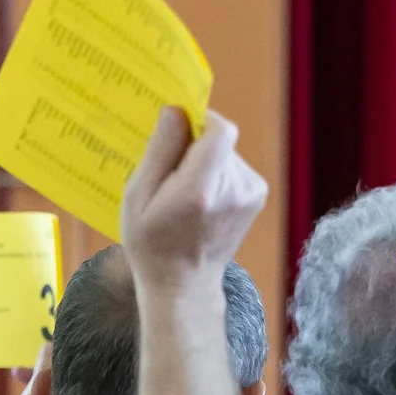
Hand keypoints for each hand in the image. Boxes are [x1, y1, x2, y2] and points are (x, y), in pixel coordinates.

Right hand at [120, 107, 267, 286]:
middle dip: (194, 146)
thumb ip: (160, 150)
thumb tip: (176, 109)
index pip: (219, 129)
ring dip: (205, 160)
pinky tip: (201, 198)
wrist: (184, 285)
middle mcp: (235, 190)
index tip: (175, 130)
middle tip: (171, 175)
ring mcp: (252, 194)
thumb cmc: (152, 243)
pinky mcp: (257, 195)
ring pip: (226, 151)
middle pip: (219, 139)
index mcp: (202, 189)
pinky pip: (234, 164)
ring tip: (185, 192)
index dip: (198, 119)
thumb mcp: (138, 196)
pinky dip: (216, 172)